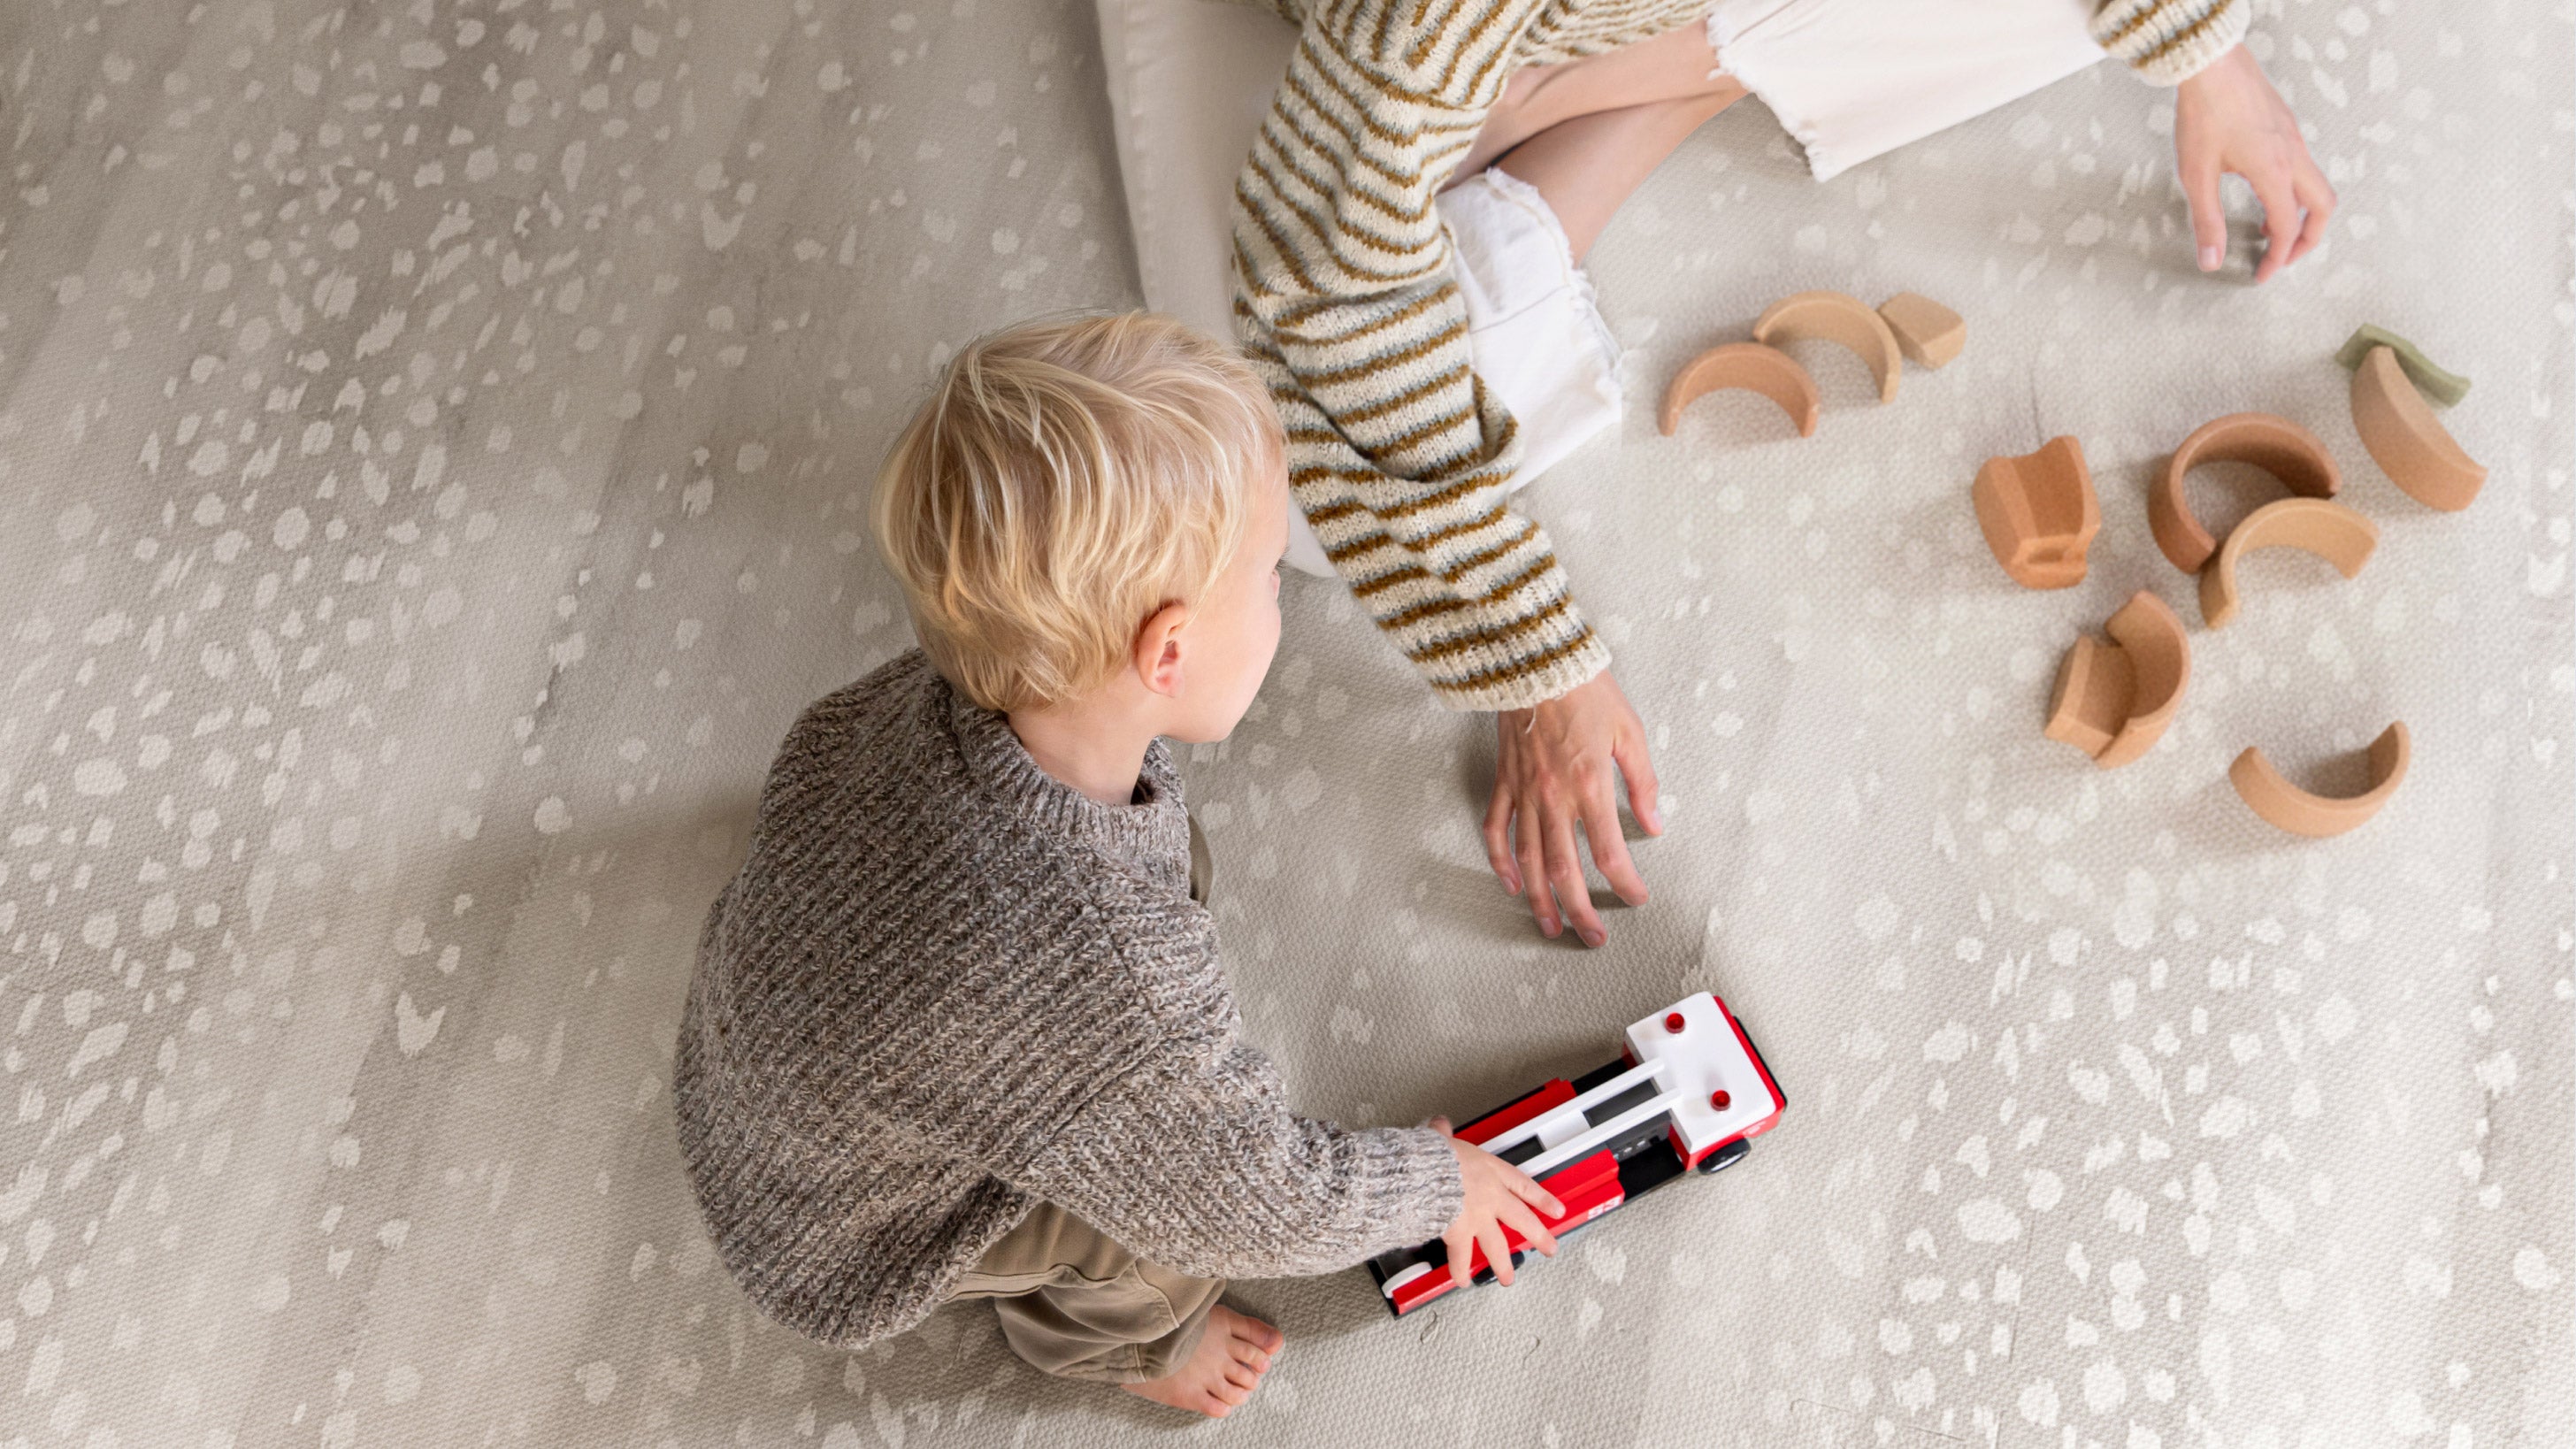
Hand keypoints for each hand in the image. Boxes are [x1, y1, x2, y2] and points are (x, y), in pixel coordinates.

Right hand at [1431, 1117, 1564, 1287]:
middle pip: (1522, 1220)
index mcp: (1490, 1171)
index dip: (1542, 1199)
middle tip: (1549, 1248)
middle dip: (1538, 1236)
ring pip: (1497, 1246)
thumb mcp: (1442, 1139)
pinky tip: (1463, 1280)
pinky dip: (1461, 1270)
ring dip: (1503, 1264)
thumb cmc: (1435, 1155)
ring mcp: (1477, 1218)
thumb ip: (1442, 1134)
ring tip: (1508, 1278)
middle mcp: (1490, 1197)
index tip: (1557, 1210)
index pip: (1524, 1186)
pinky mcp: (1459, 1233)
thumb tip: (1438, 1125)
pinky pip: (1461, 1256)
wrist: (1425, 1175)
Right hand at [1485, 669, 1659, 946]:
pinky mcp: (1504, 783)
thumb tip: (1655, 824)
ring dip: (1540, 899)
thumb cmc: (1584, 691)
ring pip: (1529, 861)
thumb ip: (1643, 783)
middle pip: (1565, 871)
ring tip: (1550, 926)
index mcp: (1590, 786)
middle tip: (1593, 937)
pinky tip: (1511, 883)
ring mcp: (1524, 794)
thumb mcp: (1630, 732)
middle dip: (1580, 911)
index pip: (1609, 853)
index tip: (1637, 898)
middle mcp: (1554, 798)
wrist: (1535, 661)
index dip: (1625, 884)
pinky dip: (1501, 861)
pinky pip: (1497, 831)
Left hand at [2172, 44, 2334, 283]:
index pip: (2285, 228)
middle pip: (2322, 208)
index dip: (2276, 258)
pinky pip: (2305, 167)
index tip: (2261, 275)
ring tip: (2272, 230)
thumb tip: (2211, 261)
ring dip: (2302, 214)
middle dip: (2308, 240)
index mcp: (2275, 172)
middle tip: (2283, 257)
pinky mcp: (2287, 128)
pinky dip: (2295, 191)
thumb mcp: (2197, 175)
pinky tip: (2265, 193)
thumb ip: (2206, 221)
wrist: (2213, 65)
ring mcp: (2294, 140)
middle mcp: (2294, 156)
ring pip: (2317, 186)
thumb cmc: (2204, 114)